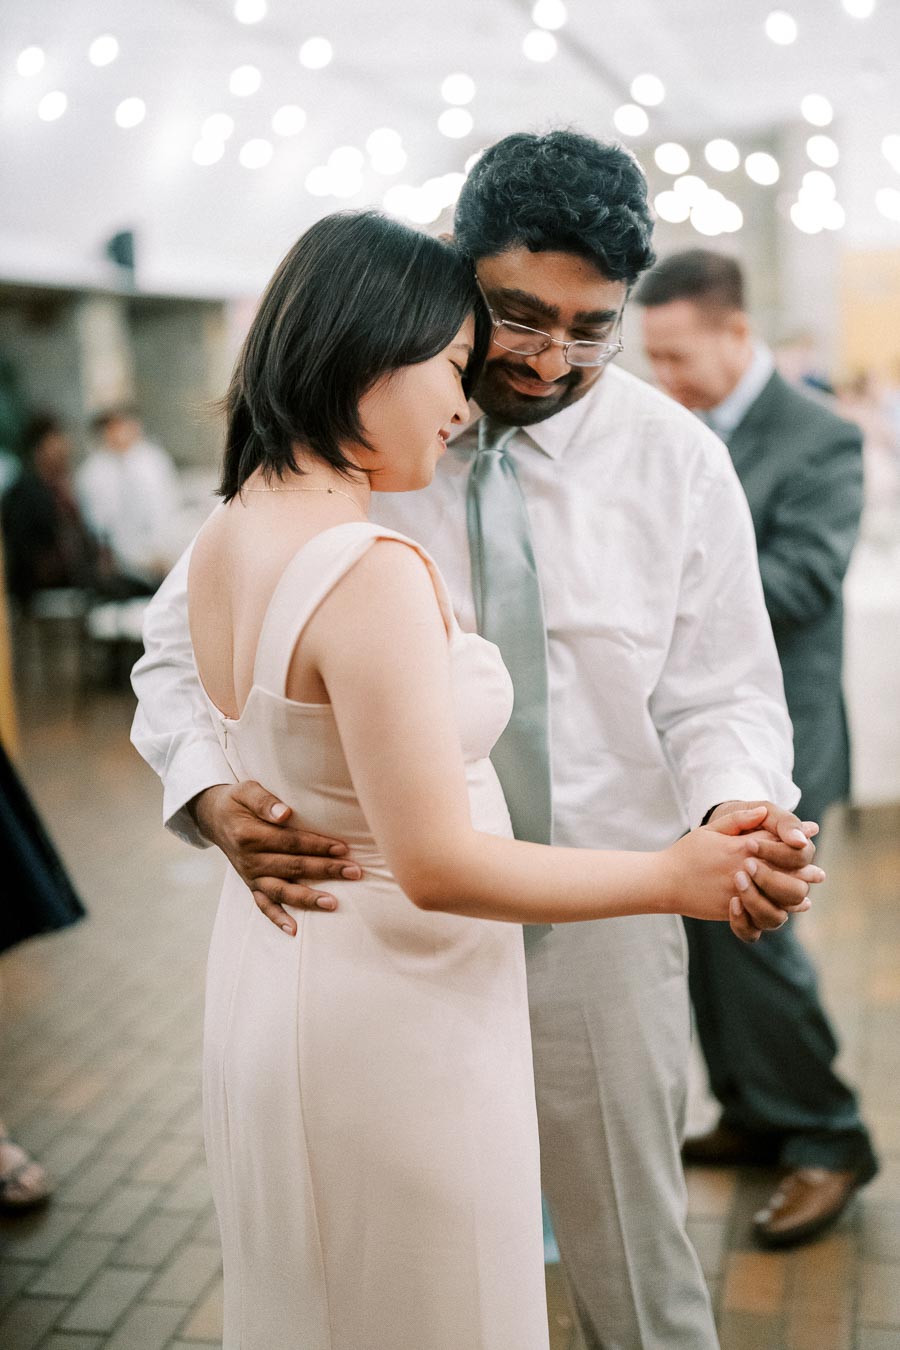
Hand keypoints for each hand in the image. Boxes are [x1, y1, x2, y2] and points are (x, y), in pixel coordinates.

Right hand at [190, 782, 360, 934]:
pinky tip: (294, 931)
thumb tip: (284, 814)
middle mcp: (249, 859)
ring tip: (333, 904)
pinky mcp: (250, 885)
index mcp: (249, 835)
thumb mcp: (246, 790)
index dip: (317, 845)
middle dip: (325, 870)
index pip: (290, 842)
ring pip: (281, 890)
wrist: (214, 817)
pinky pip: (263, 905)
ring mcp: (250, 876)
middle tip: (354, 872)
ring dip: (307, 898)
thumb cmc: (237, 801)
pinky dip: (277, 918)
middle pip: (292, 867)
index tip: (343, 848)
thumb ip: (264, 801)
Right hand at [663, 806, 814, 943]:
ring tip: (806, 892)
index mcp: (740, 847)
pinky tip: (792, 908)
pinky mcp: (733, 909)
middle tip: (817, 873)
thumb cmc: (687, 853)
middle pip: (785, 872)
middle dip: (803, 871)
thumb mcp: (710, 830)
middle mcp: (744, 870)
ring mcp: (740, 892)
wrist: (664, 881)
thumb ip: (738, 820)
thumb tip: (763, 811)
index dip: (796, 838)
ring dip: (795, 893)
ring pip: (779, 897)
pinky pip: (765, 913)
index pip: (776, 842)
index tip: (812, 835)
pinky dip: (782, 911)